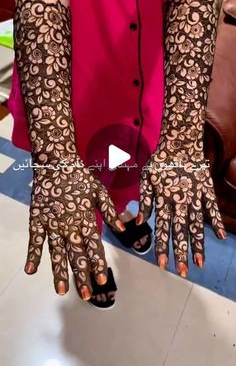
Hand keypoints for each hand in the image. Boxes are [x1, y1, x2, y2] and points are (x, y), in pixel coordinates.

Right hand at [25, 160, 123, 296]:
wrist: (56, 162)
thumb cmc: (79, 176)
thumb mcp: (99, 191)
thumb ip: (109, 211)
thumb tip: (123, 228)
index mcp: (85, 217)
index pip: (93, 246)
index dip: (97, 263)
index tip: (101, 281)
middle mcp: (69, 224)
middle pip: (76, 253)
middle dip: (81, 275)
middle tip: (85, 294)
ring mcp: (52, 222)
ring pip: (56, 251)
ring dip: (59, 271)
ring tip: (62, 290)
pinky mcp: (37, 218)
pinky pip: (34, 238)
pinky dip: (32, 254)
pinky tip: (30, 270)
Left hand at [136, 150, 226, 276]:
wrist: (179, 142)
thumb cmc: (159, 162)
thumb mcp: (146, 179)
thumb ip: (144, 201)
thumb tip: (139, 222)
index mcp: (164, 200)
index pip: (162, 229)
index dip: (162, 247)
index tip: (162, 265)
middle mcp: (180, 201)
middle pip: (180, 231)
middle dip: (180, 253)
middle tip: (182, 272)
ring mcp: (195, 196)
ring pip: (197, 224)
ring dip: (198, 244)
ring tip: (200, 263)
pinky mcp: (206, 189)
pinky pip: (212, 207)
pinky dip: (216, 221)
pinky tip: (220, 237)